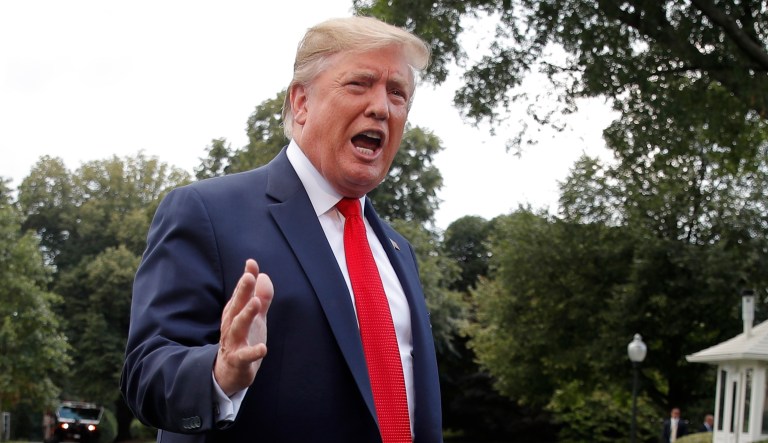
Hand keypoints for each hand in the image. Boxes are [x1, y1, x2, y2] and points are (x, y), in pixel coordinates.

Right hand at [214, 259, 272, 395]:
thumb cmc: (242, 340)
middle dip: (242, 291)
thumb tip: (263, 275)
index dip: (246, 278)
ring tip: (256, 304)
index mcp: (235, 313)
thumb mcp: (254, 317)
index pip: (241, 293)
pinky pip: (244, 356)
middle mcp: (232, 325)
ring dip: (246, 315)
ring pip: (238, 327)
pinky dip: (253, 352)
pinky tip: (263, 348)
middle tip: (249, 277)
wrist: (229, 373)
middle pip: (236, 306)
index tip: (251, 263)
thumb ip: (261, 297)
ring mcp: (234, 343)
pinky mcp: (238, 361)